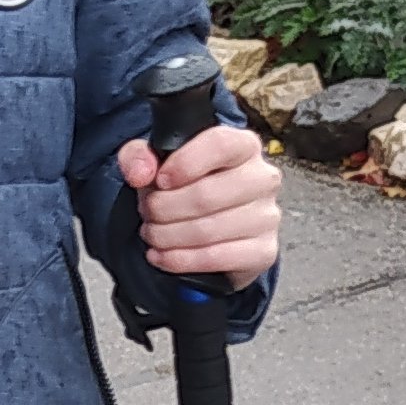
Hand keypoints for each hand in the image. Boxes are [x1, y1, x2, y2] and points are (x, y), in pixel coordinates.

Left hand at [117, 121, 280, 289]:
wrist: (213, 231)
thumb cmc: (188, 188)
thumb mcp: (157, 163)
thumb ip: (139, 156)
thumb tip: (140, 172)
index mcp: (243, 146)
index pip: (221, 144)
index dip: (184, 163)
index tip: (160, 180)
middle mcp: (262, 178)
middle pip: (207, 194)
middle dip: (164, 208)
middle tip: (148, 213)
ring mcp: (267, 217)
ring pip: (207, 230)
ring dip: (167, 236)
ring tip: (152, 234)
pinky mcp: (263, 251)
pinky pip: (215, 258)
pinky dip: (180, 260)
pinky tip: (162, 256)